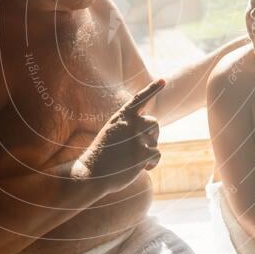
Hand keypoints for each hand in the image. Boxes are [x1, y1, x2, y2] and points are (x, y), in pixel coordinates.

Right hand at [77, 79, 164, 193]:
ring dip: (148, 151)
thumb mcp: (112, 134)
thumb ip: (129, 127)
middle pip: (154, 123)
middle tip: (141, 145)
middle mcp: (130, 124)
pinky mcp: (142, 154)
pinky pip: (156, 155)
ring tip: (132, 159)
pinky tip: (140, 168)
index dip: (152, 89)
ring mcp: (137, 138)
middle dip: (152, 134)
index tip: (163, 80)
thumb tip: (151, 130)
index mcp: (120, 117)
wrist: (91, 173)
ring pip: (155, 141)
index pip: (139, 99)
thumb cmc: (102, 155)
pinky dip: (151, 164)